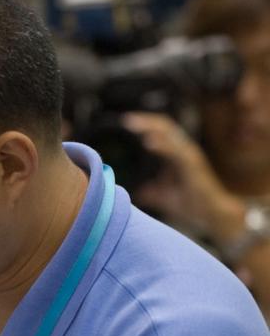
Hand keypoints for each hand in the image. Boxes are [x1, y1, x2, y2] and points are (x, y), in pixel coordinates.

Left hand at [122, 112, 244, 239]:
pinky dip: (162, 145)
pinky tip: (148, 142)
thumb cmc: (189, 204)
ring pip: (170, 135)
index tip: (126, 121)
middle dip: (145, 121)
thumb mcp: (162, 197)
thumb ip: (150, 192)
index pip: (160, 132)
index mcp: (176, 154)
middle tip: (126, 119)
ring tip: (133, 125)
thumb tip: (135, 195)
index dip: (145, 124)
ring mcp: (189, 157)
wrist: (211, 215)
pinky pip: (176, 152)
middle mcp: (184, 151)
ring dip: (150, 128)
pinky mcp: (193, 166)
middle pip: (165, 127)